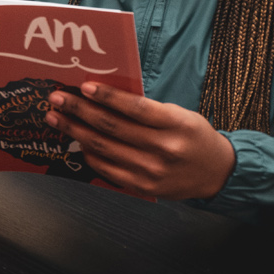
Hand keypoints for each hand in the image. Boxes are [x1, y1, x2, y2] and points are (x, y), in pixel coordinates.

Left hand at [45, 82, 236, 198]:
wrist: (216, 173)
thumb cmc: (193, 137)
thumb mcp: (180, 115)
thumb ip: (147, 110)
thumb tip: (104, 97)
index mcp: (177, 125)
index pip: (136, 108)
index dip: (108, 97)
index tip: (84, 86)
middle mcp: (164, 149)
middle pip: (113, 127)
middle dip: (80, 110)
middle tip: (58, 99)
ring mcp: (151, 171)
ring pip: (104, 147)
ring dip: (75, 130)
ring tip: (56, 117)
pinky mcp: (142, 187)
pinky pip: (106, 168)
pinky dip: (88, 152)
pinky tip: (76, 140)